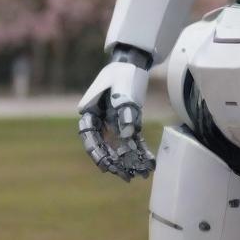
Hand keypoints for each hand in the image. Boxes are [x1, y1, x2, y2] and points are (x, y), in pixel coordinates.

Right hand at [77, 58, 154, 181]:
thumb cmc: (121, 74)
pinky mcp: (128, 123)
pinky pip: (133, 140)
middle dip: (117, 163)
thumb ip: (124, 111)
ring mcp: (114, 123)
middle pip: (106, 146)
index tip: (106, 166)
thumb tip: (129, 134)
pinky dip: (140, 150)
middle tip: (127, 177)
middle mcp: (101, 122)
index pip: (90, 138)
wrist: (130, 62)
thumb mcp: (121, 90)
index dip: (97, 154)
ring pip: (120, 146)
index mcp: (91, 113)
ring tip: (141, 174)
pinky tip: (149, 162)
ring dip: (130, 160)